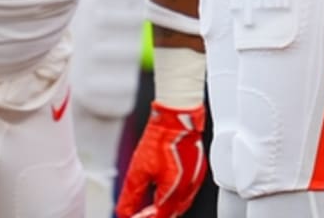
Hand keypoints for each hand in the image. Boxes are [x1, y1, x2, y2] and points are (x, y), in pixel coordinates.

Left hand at [115, 103, 206, 217]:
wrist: (177, 116)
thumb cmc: (161, 138)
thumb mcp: (138, 170)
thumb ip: (131, 196)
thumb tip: (125, 211)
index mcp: (174, 191)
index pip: (160, 217)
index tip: (135, 216)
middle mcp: (188, 188)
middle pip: (172, 213)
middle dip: (157, 214)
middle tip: (142, 213)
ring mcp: (195, 179)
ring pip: (181, 203)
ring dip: (167, 206)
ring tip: (152, 203)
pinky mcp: (198, 169)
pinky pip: (187, 190)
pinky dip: (176, 194)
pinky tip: (166, 188)